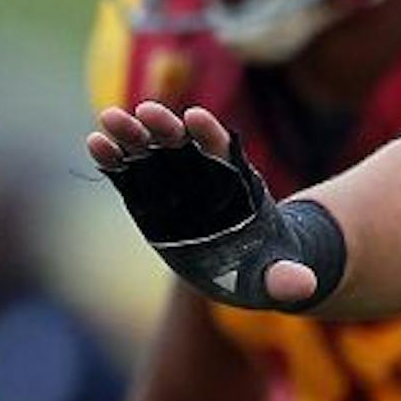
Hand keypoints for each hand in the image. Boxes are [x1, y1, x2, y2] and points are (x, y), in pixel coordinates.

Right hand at [89, 102, 344, 310]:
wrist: (240, 269)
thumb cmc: (263, 267)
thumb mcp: (277, 275)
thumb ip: (288, 278)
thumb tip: (304, 288)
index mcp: (235, 185)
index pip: (225, 152)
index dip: (211, 136)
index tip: (197, 118)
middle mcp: (201, 175)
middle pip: (183, 143)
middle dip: (165, 127)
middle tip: (147, 112)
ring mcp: (171, 182)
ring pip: (149, 150)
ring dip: (131, 133)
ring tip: (110, 118)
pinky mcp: (146, 195)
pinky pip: (127, 173)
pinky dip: (112, 158)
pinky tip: (96, 144)